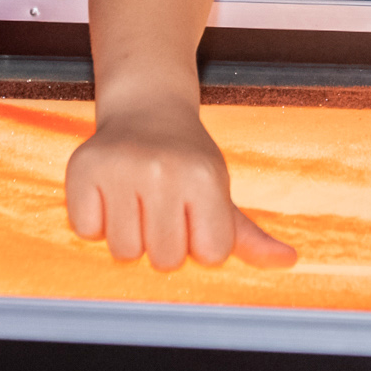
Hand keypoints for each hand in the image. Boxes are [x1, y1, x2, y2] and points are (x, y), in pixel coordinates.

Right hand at [63, 97, 294, 271]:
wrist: (146, 108)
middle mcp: (162, 170)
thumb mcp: (220, 190)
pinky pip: (87, 231)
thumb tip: (288, 262)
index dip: (202, 242)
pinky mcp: (82, 169)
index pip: (210, 255)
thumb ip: (248, 235)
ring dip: (129, 235)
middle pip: (165, 260)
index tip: (194, 214)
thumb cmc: (187, 159)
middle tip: (162, 206)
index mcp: (204, 176)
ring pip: (124, 252)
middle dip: (164, 242)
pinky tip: (109, 194)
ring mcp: (120, 168)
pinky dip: (95, 221)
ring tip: (136, 200)